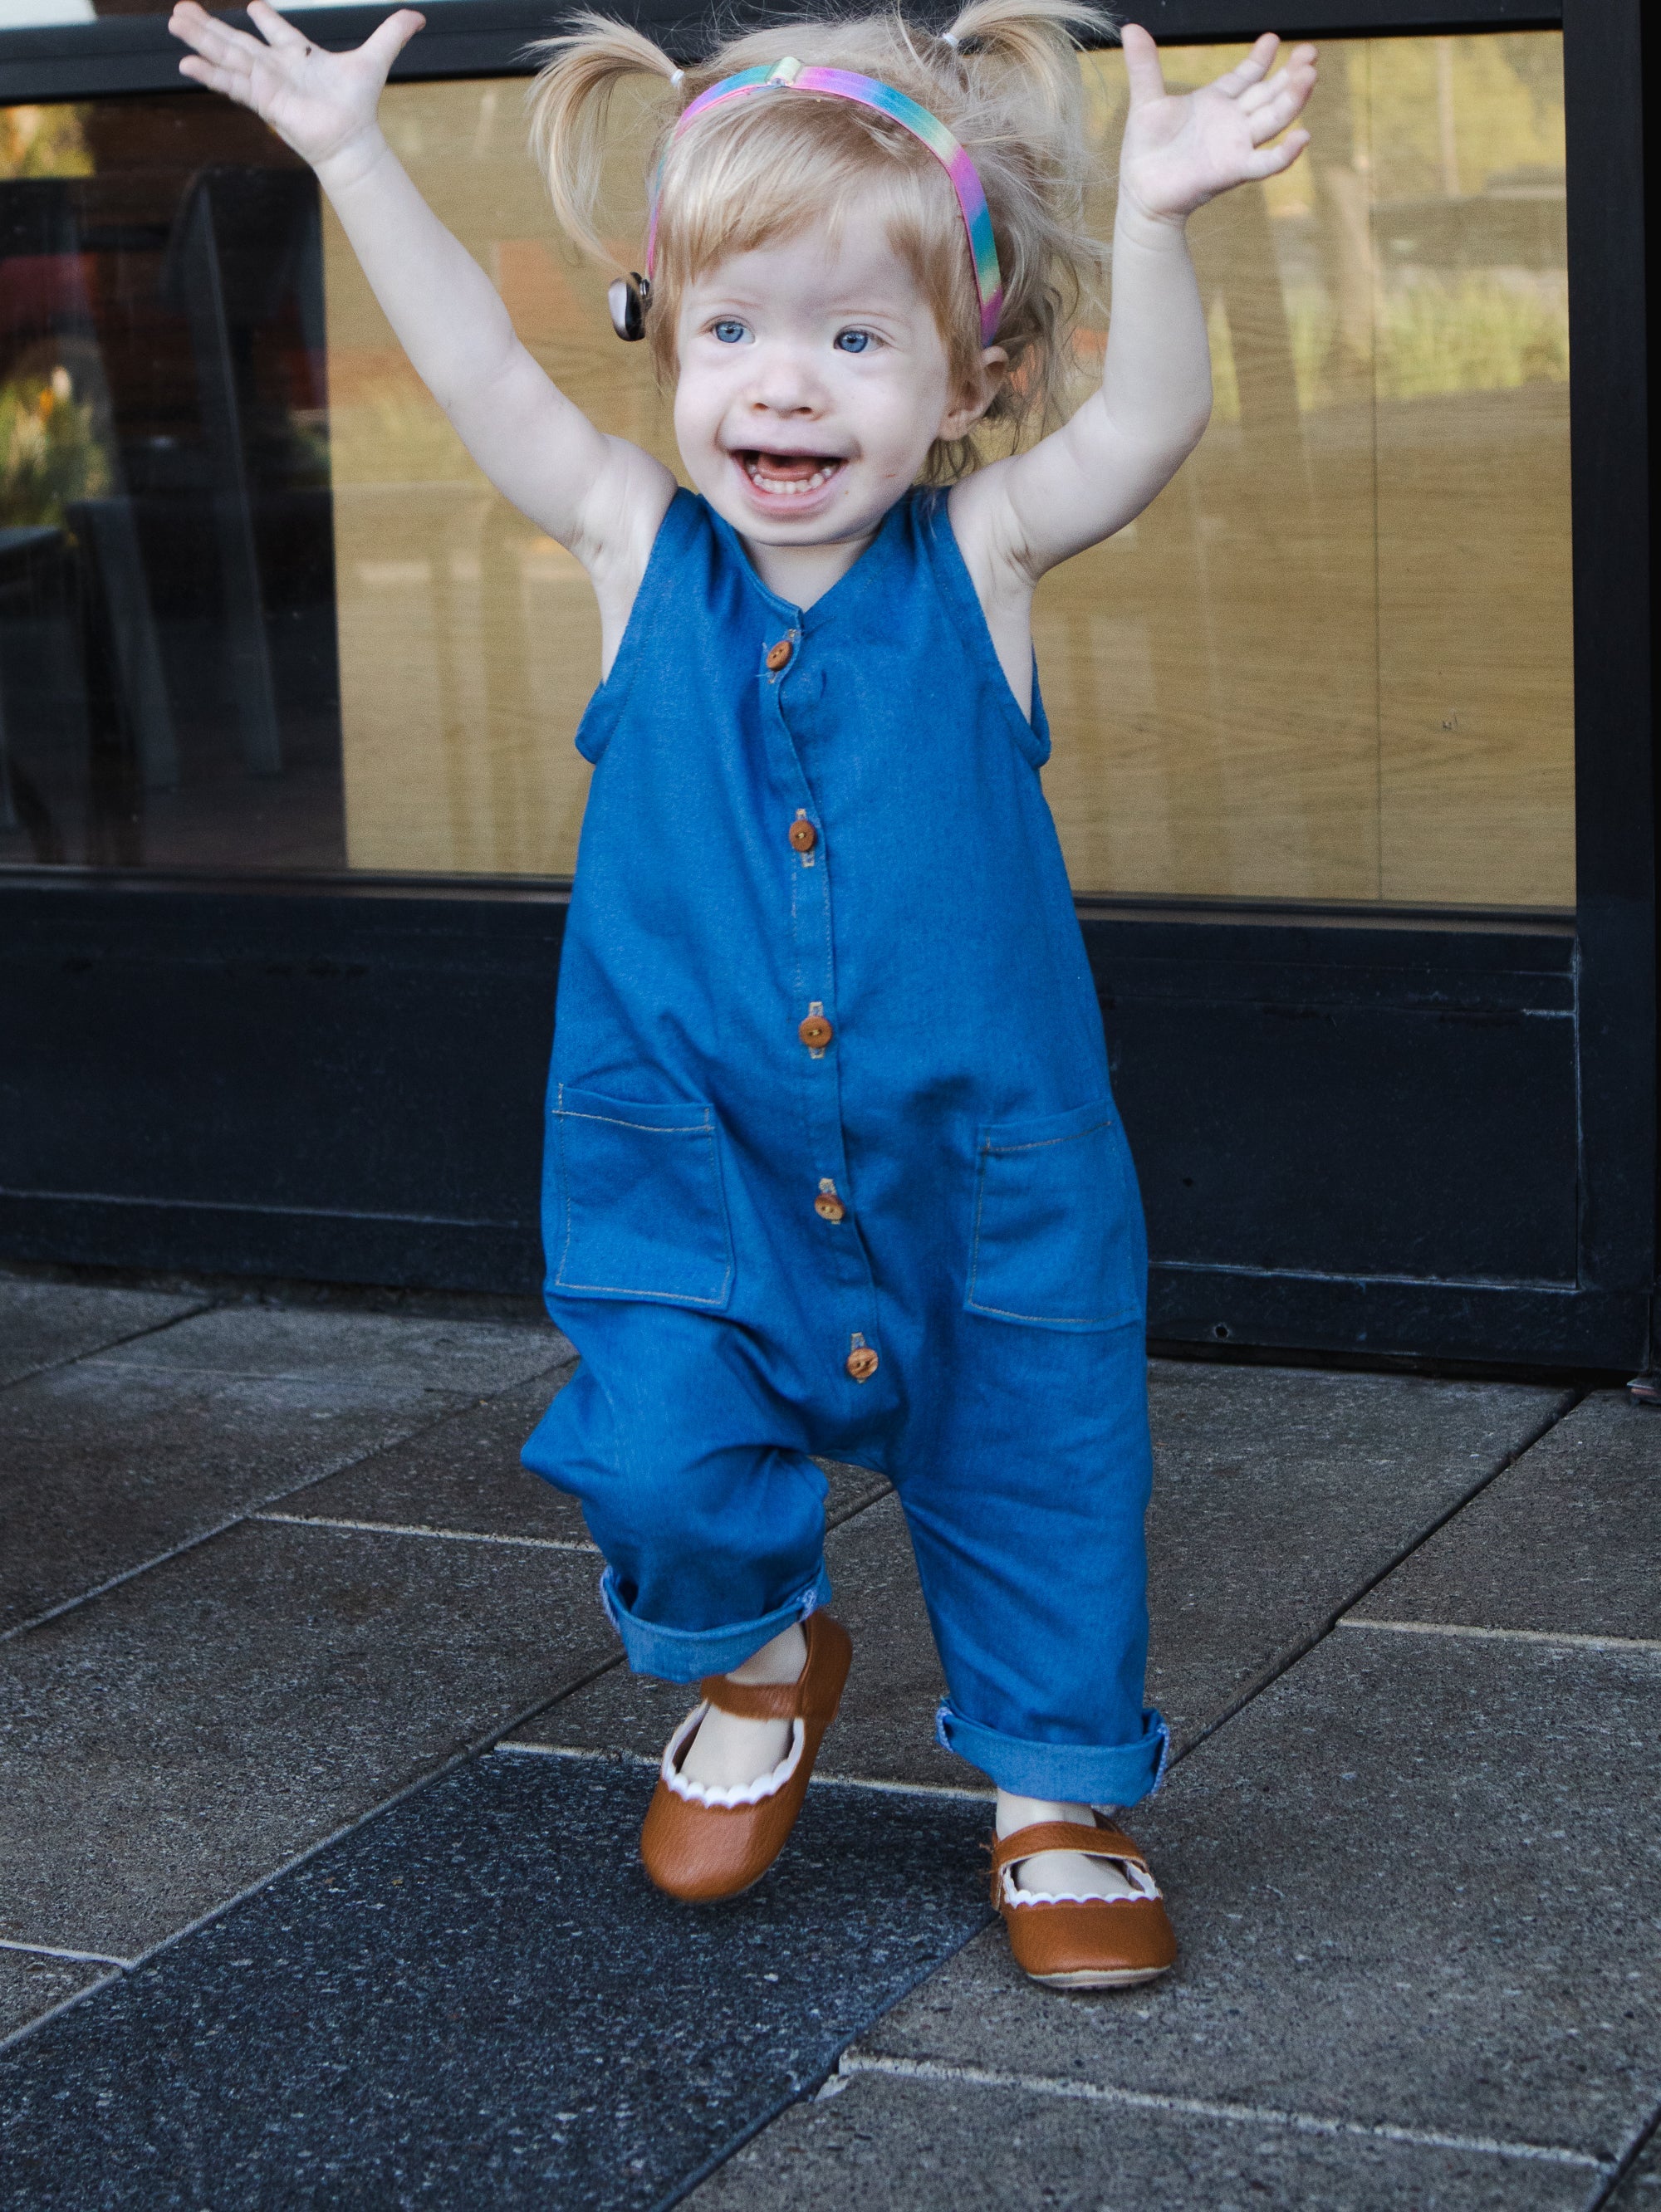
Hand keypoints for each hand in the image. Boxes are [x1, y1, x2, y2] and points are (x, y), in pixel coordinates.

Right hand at [168, 0, 423, 181]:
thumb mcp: (375, 59)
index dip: (266, 19)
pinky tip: (186, 65)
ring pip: (226, 55)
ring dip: (200, 39)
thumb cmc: (358, 105)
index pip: (277, 33)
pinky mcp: (261, 98)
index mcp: (299, 55)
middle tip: (182, 7)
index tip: (253, 7)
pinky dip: (209, 74)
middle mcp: (278, 68)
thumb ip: (392, 34)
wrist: (351, 139)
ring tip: (174, 22)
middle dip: (210, 25)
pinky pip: (230, 83)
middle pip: (237, 41)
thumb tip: (418, 17)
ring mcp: (265, 82)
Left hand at [1116, 26, 1315, 226]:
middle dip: (1291, 73)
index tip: (1273, 39)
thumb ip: (1144, 66)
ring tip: (1310, 76)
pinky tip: (1303, 137)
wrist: (1140, 193)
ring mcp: (1236, 145)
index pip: (1246, 77)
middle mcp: (1231, 122)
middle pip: (1269, 94)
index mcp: (1214, 102)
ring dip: (1294, 99)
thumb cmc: (1145, 151)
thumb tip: (1130, 28)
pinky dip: (1285, 153)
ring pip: (1274, 119)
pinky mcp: (1233, 170)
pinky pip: (1266, 162)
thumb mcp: (1146, 101)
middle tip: (1310, 52)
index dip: (1260, 59)